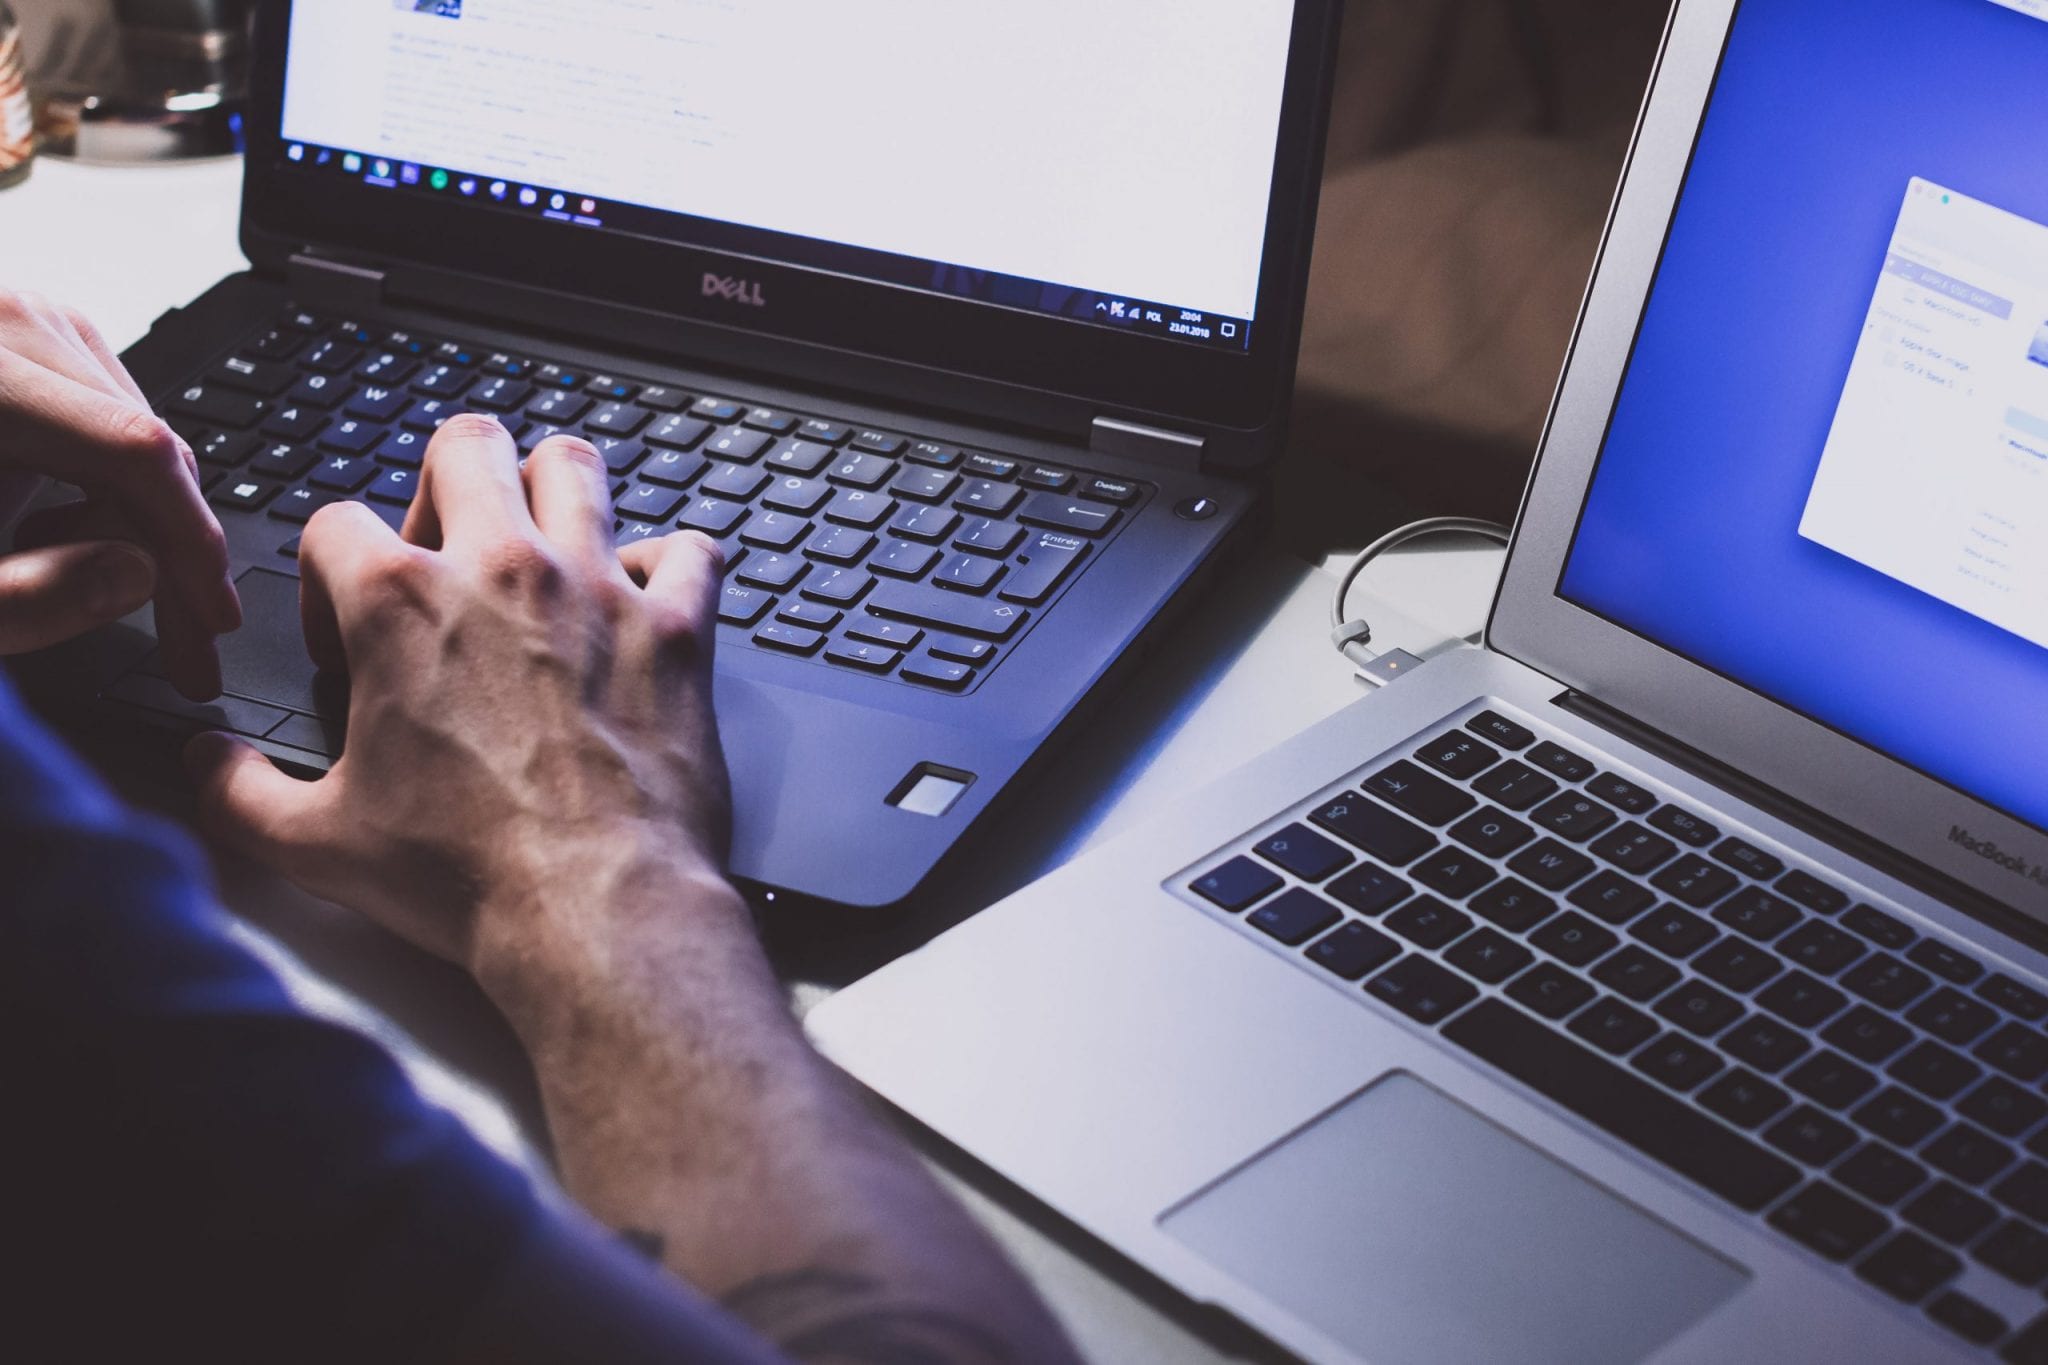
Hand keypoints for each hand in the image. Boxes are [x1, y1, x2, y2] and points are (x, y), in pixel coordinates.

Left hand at [0, 290, 240, 696]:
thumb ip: (24, 598)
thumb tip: (138, 575)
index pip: (132, 451)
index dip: (190, 542)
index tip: (212, 620)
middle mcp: (3, 321)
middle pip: (144, 443)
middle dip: (171, 552)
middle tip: (186, 646)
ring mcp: (17, 319)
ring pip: (134, 434)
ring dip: (134, 523)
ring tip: (70, 577)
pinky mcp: (20, 336)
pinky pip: (102, 419)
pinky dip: (101, 488)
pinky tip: (54, 530)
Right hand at [183, 416, 735, 1001]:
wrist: (595, 909)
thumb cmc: (467, 876)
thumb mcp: (314, 843)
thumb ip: (238, 790)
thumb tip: (206, 762)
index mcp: (398, 603)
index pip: (336, 521)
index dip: (326, 575)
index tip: (345, 635)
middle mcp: (501, 570)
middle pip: (467, 444)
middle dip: (446, 482)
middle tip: (449, 548)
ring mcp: (596, 589)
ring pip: (577, 465)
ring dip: (555, 491)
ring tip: (543, 543)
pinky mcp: (676, 628)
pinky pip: (690, 549)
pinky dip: (670, 565)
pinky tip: (646, 601)